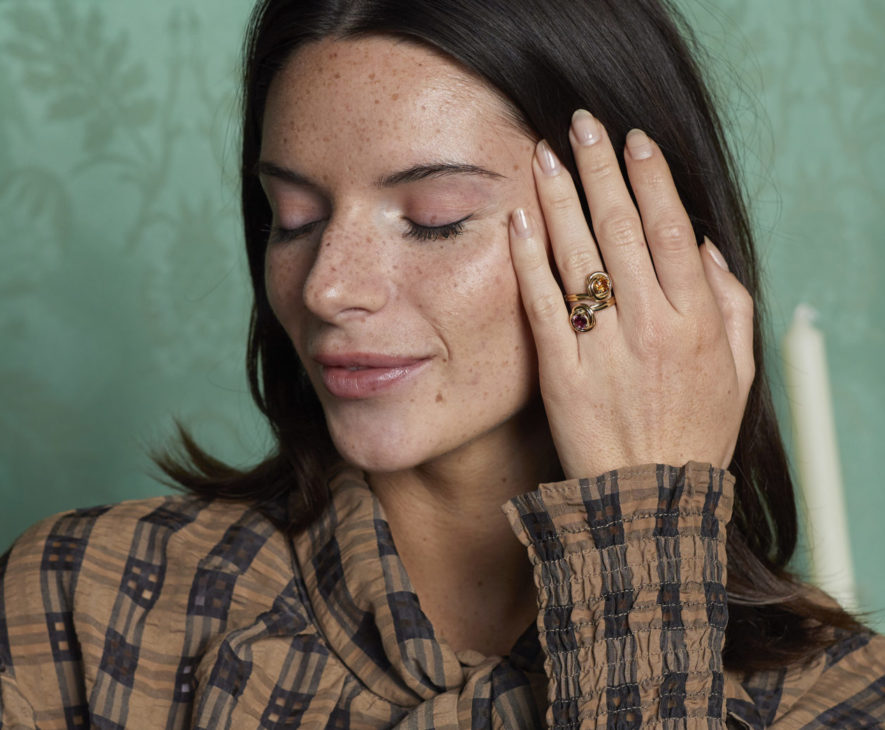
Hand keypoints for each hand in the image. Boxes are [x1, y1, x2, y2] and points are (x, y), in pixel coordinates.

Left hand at [509, 110, 753, 479]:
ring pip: (579, 258)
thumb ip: (731, 304)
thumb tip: (706, 245)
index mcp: (697, 322)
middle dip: (601, 169)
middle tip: (581, 123)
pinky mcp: (561, 373)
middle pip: (622, 230)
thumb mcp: (738, 372)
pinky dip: (529, 259)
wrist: (649, 502)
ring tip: (546, 153)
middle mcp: (651, 327)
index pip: (672, 230)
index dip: (652, 179)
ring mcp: (602, 349)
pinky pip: (543, 305)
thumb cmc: (694, 434)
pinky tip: (520, 218)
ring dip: (562, 198)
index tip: (634, 140)